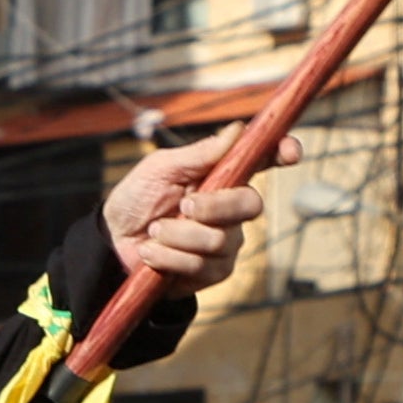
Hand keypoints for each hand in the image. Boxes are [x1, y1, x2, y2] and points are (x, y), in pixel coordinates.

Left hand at [103, 143, 281, 298]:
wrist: (112, 243)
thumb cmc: (137, 198)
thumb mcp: (160, 169)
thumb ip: (198, 154)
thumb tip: (237, 130)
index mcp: (223, 176)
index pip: (263, 161)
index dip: (282, 153)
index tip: (290, 152)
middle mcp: (232, 209)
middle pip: (251, 205)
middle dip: (214, 206)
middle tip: (183, 206)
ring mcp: (227, 242)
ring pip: (220, 240)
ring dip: (176, 235)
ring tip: (154, 231)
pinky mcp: (214, 272)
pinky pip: (201, 266)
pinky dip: (169, 257)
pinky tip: (152, 253)